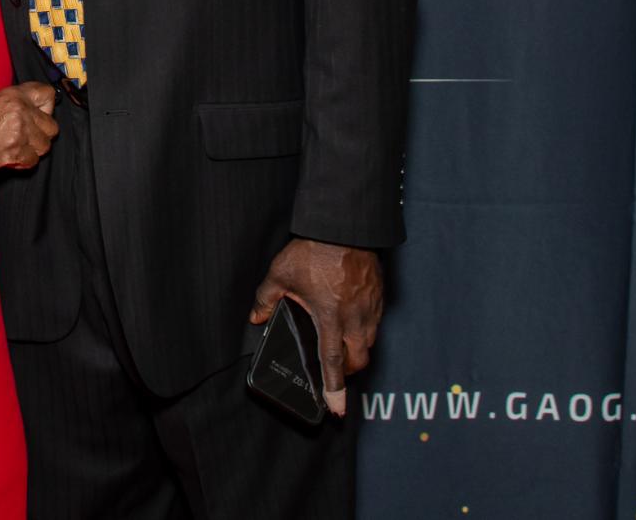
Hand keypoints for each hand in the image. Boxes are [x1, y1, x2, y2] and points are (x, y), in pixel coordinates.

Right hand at [0, 82, 58, 172]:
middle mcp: (21, 111)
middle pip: (52, 126)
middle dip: (42, 134)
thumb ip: (18, 105)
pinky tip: (12, 158)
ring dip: (34, 150)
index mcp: (15, 95)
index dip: (47, 108)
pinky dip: (24, 162)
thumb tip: (35, 114)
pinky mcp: (16, 150)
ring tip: (19, 148)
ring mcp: (20, 131)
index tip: (39, 115)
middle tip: (28, 137)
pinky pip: (33, 160)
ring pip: (45, 145)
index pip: (48, 94)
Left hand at [249, 239, 383, 416]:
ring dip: (358, 351)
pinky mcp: (379, 296)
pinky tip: (353, 319)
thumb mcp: (281, 273)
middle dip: (349, 372)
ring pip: (370, 343)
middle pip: (358, 360)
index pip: (333, 364)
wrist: (344, 226)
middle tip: (336, 371)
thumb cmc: (314, 250)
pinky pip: (376, 322)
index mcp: (330, 318)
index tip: (338, 409)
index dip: (335, 389)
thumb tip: (256, 317)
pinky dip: (366, 329)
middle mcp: (354, 318)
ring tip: (342, 344)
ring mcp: (370, 307)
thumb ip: (266, 298)